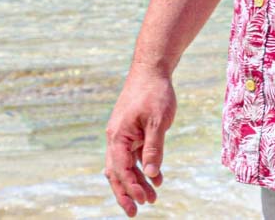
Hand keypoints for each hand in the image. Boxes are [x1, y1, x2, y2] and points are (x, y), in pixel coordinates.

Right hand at [103, 66, 176, 215]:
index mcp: (118, 136)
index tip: (144, 199)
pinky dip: (142, 168)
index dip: (131, 186)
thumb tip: (152, 173)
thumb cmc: (155, 92)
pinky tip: (157, 177)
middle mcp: (116, 138)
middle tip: (134, 213)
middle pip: (116, 172)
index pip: (121, 169)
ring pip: (124, 166)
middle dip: (125, 193)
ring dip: (136, 182)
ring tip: (152, 198)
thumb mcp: (159, 121)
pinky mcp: (131, 131)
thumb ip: (154, 148)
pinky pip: (133, 155)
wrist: (152, 69)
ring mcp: (122, 135)